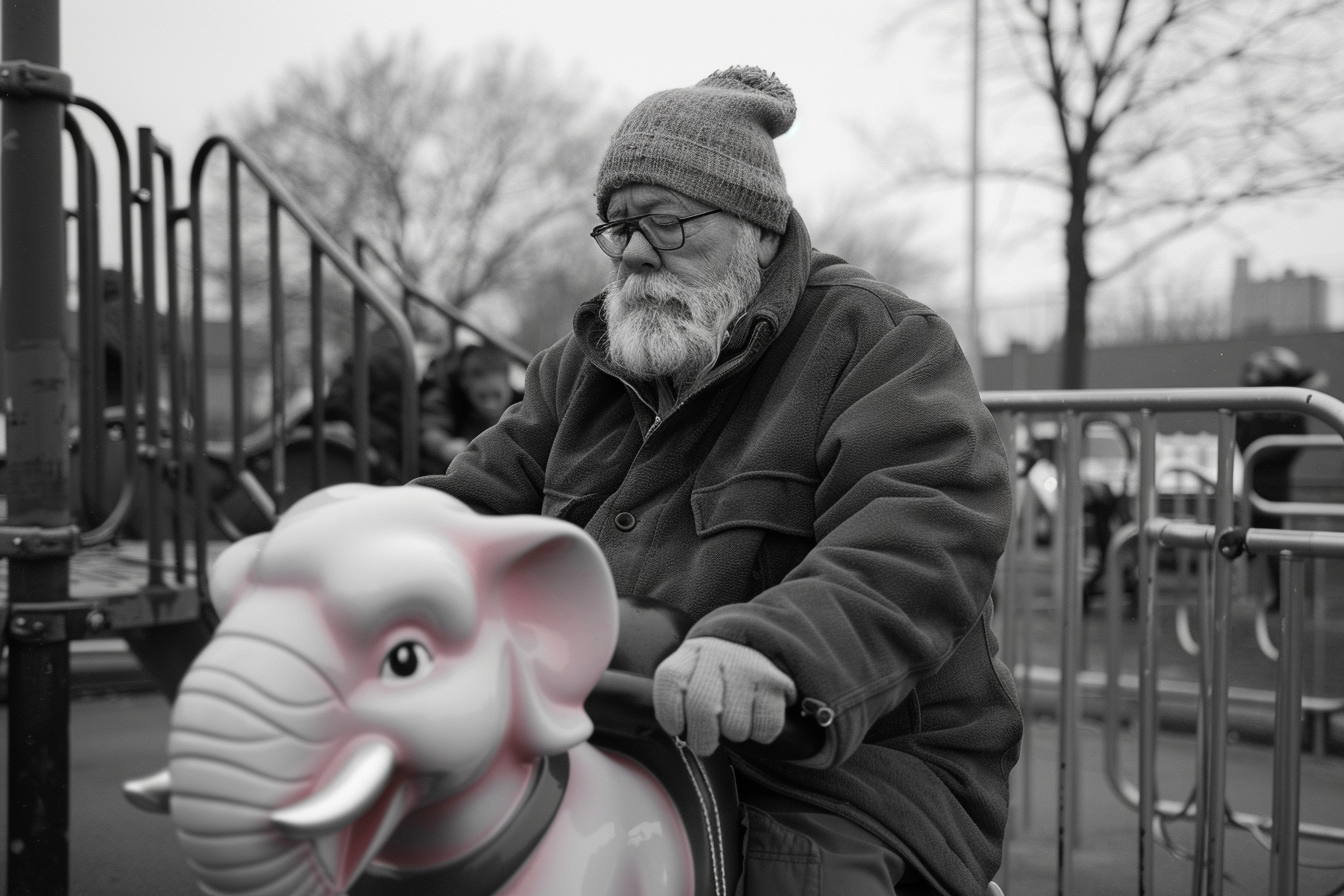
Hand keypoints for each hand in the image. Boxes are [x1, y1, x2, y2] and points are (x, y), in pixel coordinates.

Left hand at [653, 637, 796, 756]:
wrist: (755, 648)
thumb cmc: (714, 676)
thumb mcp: (689, 677)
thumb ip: (677, 702)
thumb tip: (678, 734)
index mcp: (689, 654)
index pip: (671, 681)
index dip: (670, 714)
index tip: (677, 727)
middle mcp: (717, 655)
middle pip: (702, 708)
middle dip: (702, 738)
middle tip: (704, 743)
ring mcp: (747, 666)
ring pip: (736, 726)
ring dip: (735, 734)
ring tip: (734, 721)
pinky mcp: (775, 681)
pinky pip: (765, 727)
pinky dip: (760, 734)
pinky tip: (755, 718)